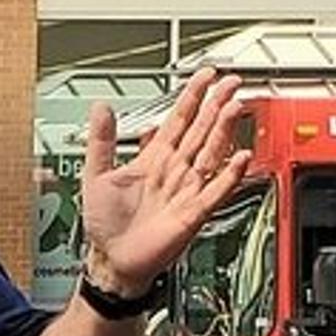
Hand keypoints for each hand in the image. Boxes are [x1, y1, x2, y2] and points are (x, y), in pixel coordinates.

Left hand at [80, 68, 251, 296]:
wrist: (112, 260)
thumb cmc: (105, 224)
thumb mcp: (95, 176)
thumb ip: (100, 141)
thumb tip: (100, 108)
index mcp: (153, 159)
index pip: (178, 119)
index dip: (192, 97)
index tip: (206, 76)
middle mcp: (174, 171)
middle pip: (201, 130)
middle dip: (216, 105)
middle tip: (232, 82)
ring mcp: (186, 189)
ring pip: (211, 153)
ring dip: (223, 131)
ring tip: (235, 107)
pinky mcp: (193, 211)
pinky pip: (216, 190)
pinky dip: (229, 174)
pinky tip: (240, 157)